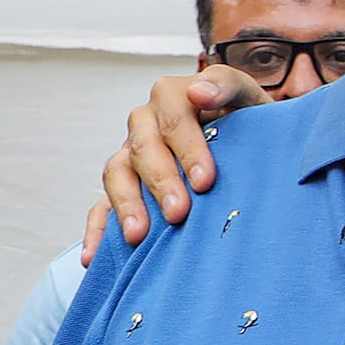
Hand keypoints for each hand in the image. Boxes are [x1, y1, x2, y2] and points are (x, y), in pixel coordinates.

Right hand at [100, 66, 269, 246]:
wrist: (246, 142)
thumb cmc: (250, 122)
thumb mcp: (249, 97)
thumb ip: (228, 87)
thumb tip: (199, 91)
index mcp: (175, 96)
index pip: (174, 114)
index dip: (188, 147)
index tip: (205, 180)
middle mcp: (146, 122)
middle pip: (144, 147)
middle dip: (161, 181)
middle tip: (179, 212)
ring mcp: (130, 153)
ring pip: (117, 173)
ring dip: (127, 204)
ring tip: (139, 235)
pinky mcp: (123, 184)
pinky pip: (100, 206)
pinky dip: (97, 231)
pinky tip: (94, 258)